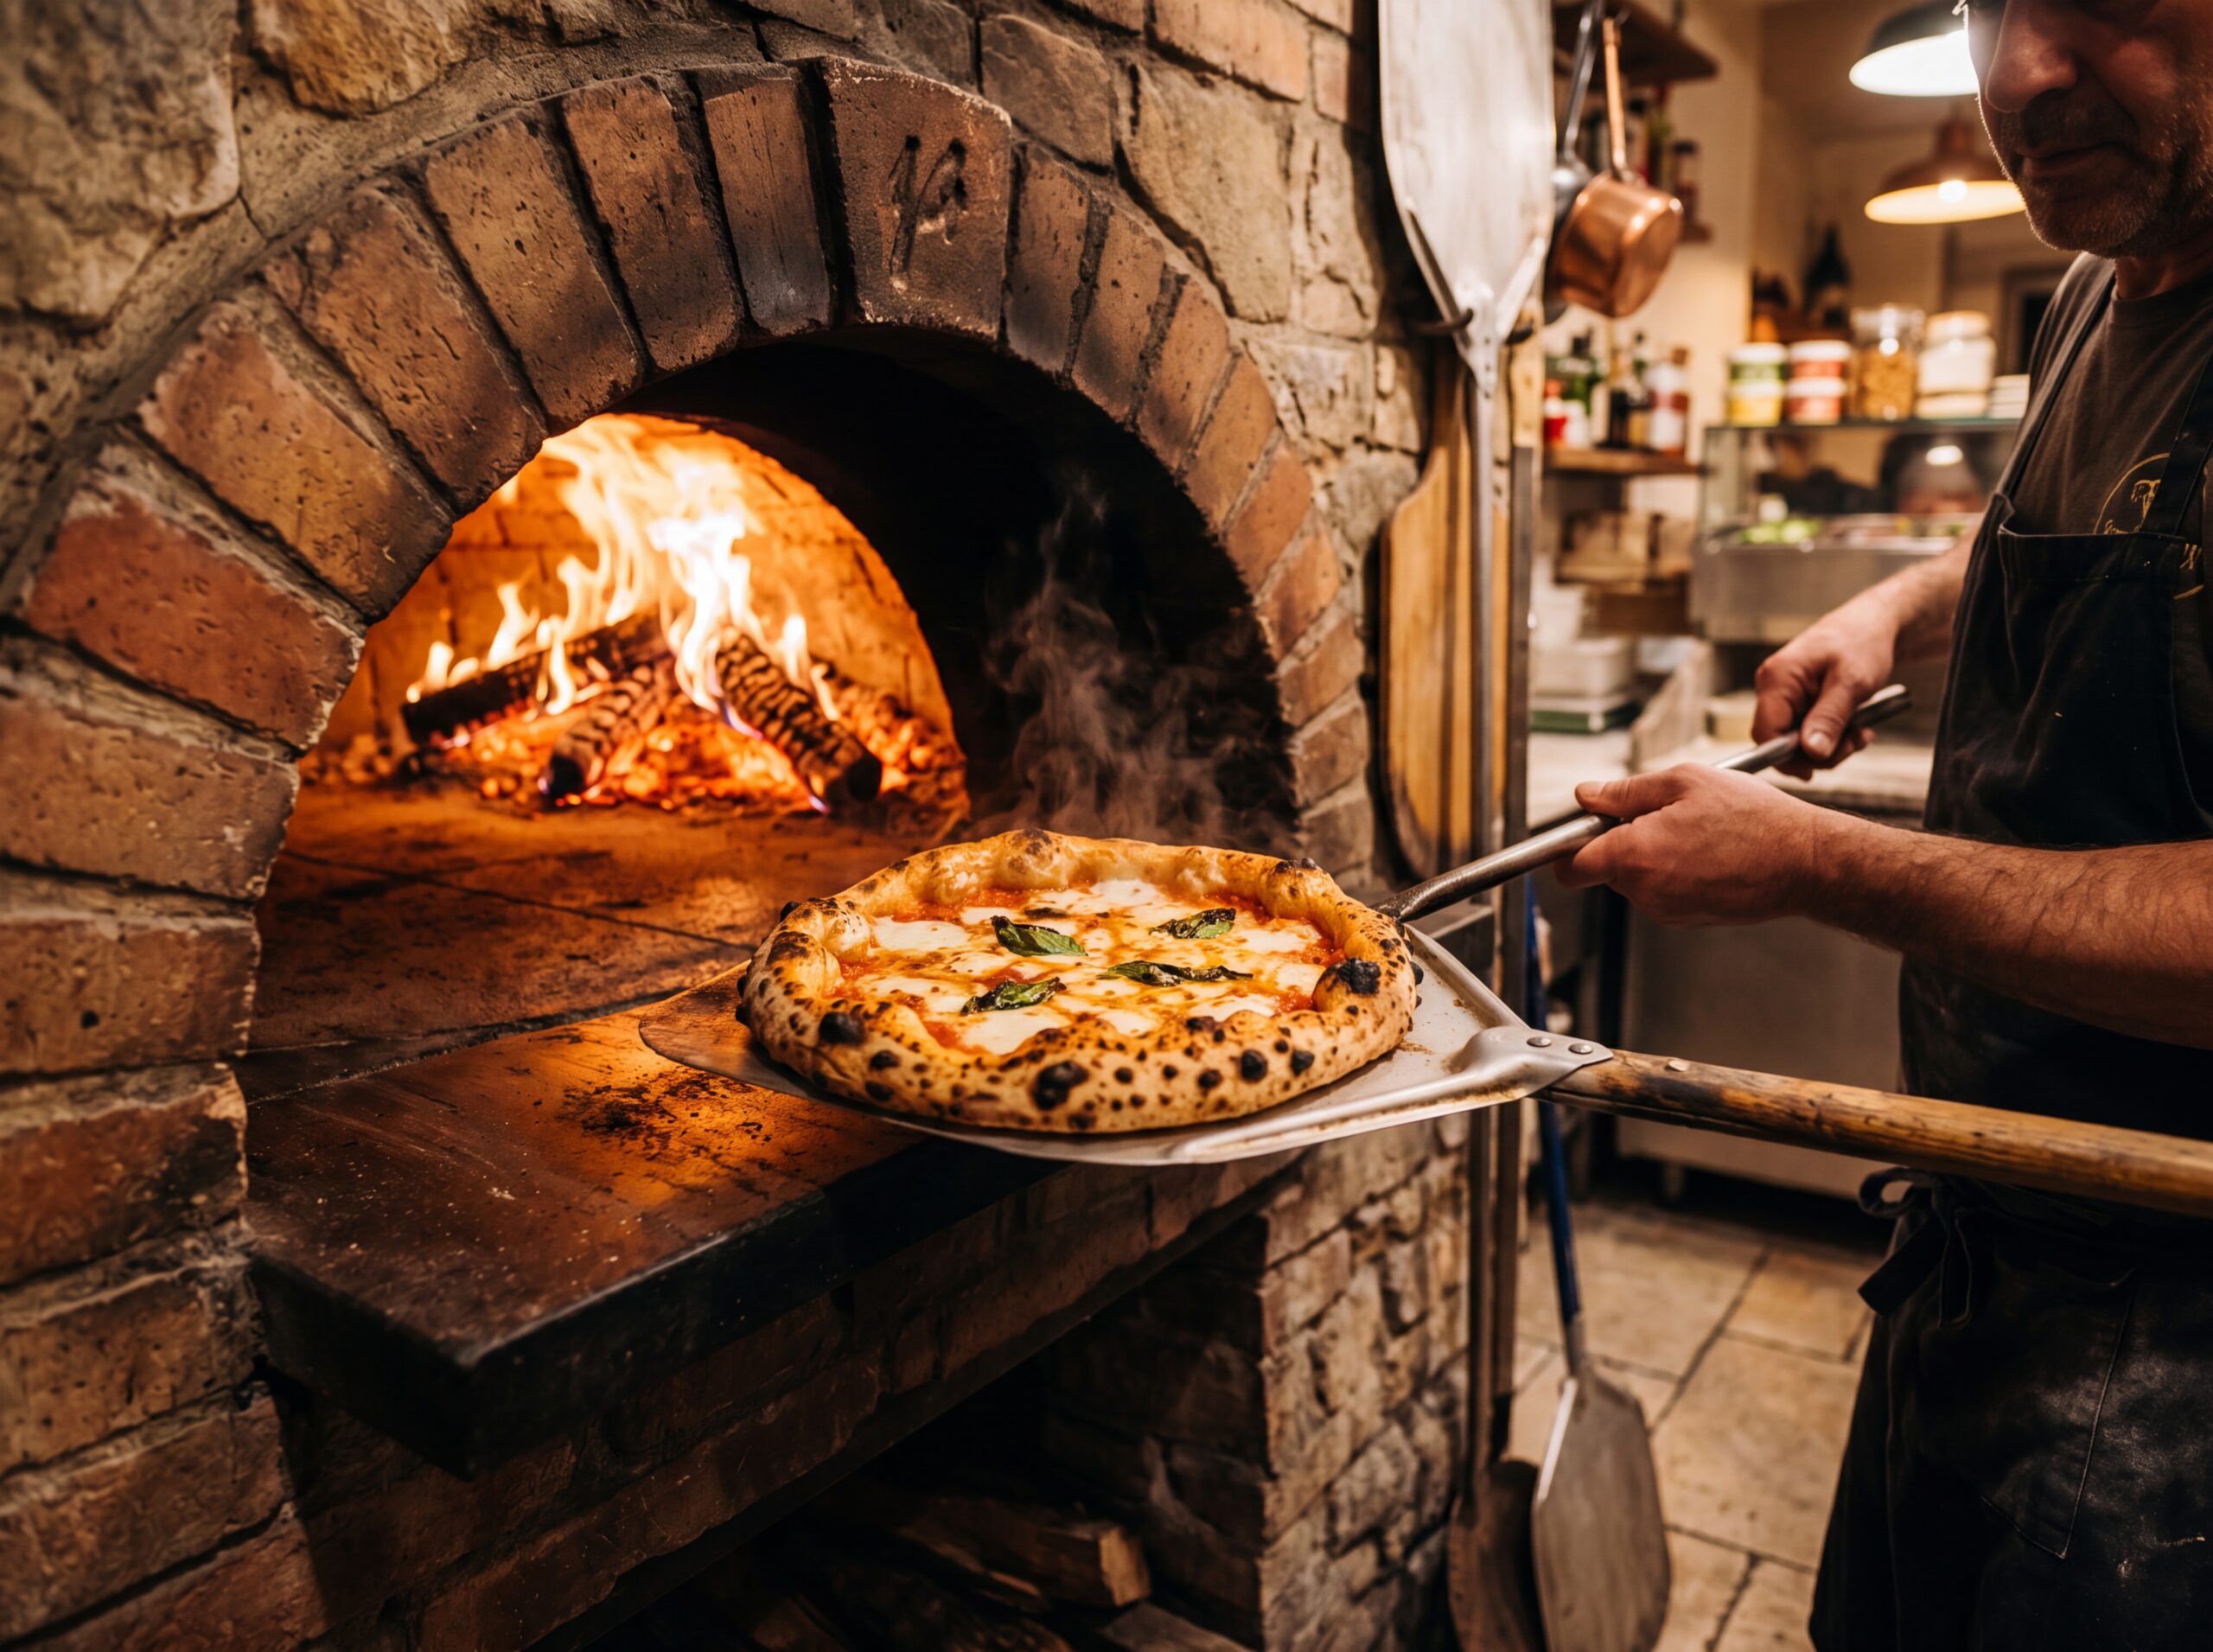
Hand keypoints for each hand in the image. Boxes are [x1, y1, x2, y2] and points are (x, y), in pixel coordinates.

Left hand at [1557, 766, 1833, 925]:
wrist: (1804, 862)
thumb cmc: (1753, 818)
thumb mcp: (1685, 781)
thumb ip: (1625, 791)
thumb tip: (1586, 796)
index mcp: (1634, 855)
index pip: (1569, 866)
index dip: (1568, 845)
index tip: (1582, 827)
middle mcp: (1645, 891)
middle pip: (1604, 867)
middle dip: (1619, 841)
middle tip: (1662, 812)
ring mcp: (1666, 910)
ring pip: (1635, 879)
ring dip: (1650, 854)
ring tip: (1695, 830)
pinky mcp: (1687, 919)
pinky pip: (1661, 891)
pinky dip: (1673, 871)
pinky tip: (1708, 852)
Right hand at [1752, 598, 1898, 778]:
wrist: (1874, 624)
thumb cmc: (1862, 643)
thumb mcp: (1852, 683)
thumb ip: (1829, 718)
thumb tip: (1811, 753)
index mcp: (1777, 679)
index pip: (1765, 733)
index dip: (1787, 756)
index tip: (1817, 768)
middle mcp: (1772, 687)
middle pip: (1780, 741)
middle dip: (1818, 751)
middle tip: (1855, 743)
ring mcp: (1784, 694)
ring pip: (1796, 740)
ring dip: (1831, 746)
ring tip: (1861, 733)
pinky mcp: (1797, 700)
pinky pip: (1806, 730)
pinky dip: (1832, 736)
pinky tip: (1855, 728)